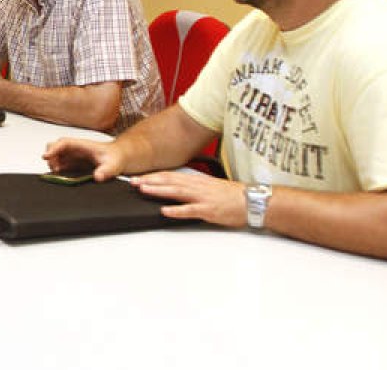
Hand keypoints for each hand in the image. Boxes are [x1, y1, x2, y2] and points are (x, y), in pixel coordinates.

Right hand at [43, 137, 125, 180]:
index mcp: (83, 145)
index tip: (46, 156)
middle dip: (51, 157)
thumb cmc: (116, 157)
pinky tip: (61, 176)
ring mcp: (74, 156)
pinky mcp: (75, 164)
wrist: (121, 158)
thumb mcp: (114, 164)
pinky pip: (61, 165)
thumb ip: (106, 170)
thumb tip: (98, 176)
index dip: (53, 149)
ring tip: (58, 173)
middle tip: (55, 168)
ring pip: (56, 156)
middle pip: (55, 147)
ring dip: (53, 164)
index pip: (63, 143)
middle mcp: (76, 149)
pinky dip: (58, 170)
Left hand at [131, 171, 247, 226]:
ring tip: (143, 190)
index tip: (139, 176)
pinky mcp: (209, 210)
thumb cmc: (232, 196)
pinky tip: (164, 211)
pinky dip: (176, 210)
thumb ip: (192, 187)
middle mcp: (197, 186)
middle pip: (170, 181)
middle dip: (150, 181)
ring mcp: (203, 198)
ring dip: (158, 190)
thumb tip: (176, 188)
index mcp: (197, 181)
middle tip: (133, 181)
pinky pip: (190, 210)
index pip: (171, 176)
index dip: (153, 176)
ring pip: (176, 192)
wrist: (253, 201)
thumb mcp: (209, 187)